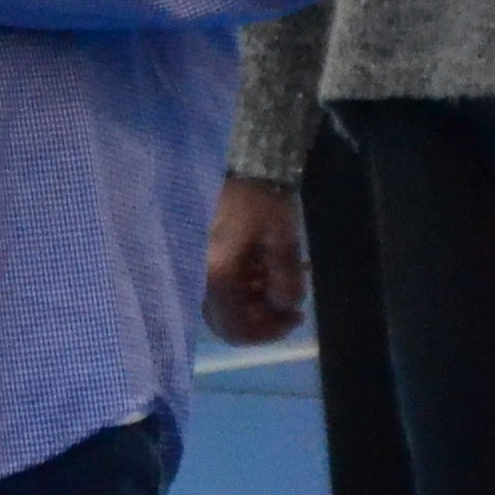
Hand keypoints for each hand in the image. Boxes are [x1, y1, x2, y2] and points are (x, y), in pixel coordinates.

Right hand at [202, 173, 309, 344]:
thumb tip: (285, 307)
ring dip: (255, 305)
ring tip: (281, 283)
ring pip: (224, 308)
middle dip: (262, 321)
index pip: (237, 327)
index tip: (296, 316)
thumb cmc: (261, 199)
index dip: (270, 330)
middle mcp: (200, 277)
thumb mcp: (284, 239)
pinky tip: (264, 271)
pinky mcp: (202, 257)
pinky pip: (220, 289)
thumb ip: (286, 280)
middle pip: (227, 324)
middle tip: (290, 308)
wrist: (237, 163)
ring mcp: (198, 268)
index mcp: (218, 273)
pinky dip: (245, 290)